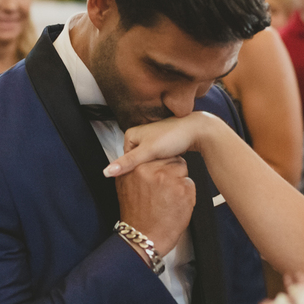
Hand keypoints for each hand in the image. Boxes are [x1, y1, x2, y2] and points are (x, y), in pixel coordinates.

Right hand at [103, 112, 219, 177]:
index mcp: (131, 134)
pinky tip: (171, 160)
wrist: (197, 130)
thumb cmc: (174, 137)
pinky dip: (163, 162)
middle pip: (138, 160)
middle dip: (148, 166)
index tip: (148, 171)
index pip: (126, 160)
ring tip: (167, 162)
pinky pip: (158, 158)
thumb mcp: (148, 152)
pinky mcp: (162, 143)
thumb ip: (127, 163)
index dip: (137, 168)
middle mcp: (140, 134)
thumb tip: (106, 172)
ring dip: (157, 164)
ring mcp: (151, 138)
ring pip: (149, 160)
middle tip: (159, 166)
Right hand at [114, 158, 194, 256]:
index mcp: (135, 168)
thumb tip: (142, 160)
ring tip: (169, 197)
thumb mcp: (126, 188)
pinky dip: (186, 193)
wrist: (144, 238)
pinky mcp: (181, 188)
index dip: (161, 165)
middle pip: (171, 158)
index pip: (156, 154)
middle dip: (171, 171)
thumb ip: (134, 172)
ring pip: (182, 169)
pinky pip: (190, 183)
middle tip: (164, 189)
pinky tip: (175, 203)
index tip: (159, 174)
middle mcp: (149, 170)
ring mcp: (166, 178)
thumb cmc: (137, 217)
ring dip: (180, 181)